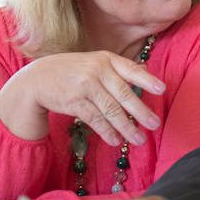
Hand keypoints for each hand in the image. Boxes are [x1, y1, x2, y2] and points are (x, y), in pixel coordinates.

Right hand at [0, 50, 165, 145]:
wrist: (37, 78)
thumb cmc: (73, 71)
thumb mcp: (95, 62)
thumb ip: (118, 68)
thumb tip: (147, 72)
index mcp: (106, 59)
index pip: (131, 69)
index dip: (147, 80)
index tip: (162, 90)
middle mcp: (97, 70)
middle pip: (124, 94)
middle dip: (141, 112)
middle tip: (155, 125)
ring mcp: (85, 86)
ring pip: (111, 110)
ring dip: (126, 127)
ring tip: (139, 140)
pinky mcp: (74, 101)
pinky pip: (95, 119)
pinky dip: (107, 131)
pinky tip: (116, 141)